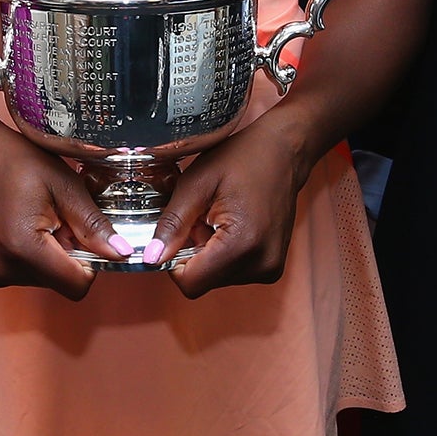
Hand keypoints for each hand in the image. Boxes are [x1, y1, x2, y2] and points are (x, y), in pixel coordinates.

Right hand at [0, 119, 129, 296]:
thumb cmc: (18, 161)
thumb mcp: (65, 185)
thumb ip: (94, 225)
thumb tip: (122, 253)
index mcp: (23, 248)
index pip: (77, 285)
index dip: (91, 261)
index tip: (84, 233)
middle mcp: (5, 269)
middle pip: (63, 282)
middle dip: (71, 254)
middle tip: (59, 217)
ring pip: (49, 280)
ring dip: (55, 254)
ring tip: (43, 219)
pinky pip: (32, 274)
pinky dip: (40, 255)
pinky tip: (29, 226)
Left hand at [148, 113, 310, 297]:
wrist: (283, 152)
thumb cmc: (243, 158)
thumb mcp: (196, 183)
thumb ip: (172, 223)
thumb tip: (153, 257)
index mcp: (242, 245)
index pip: (191, 283)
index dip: (172, 261)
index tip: (175, 233)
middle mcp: (261, 264)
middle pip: (203, 281)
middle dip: (192, 253)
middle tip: (201, 217)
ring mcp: (269, 268)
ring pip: (215, 278)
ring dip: (207, 252)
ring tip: (217, 217)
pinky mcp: (271, 267)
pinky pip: (231, 271)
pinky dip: (222, 253)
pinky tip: (229, 225)